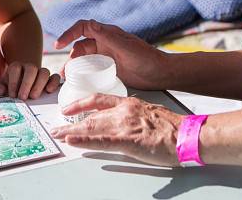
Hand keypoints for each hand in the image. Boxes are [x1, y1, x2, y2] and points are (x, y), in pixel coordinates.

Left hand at [0, 61, 60, 99]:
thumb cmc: (9, 87)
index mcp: (16, 67)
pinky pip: (55, 77)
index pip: (15, 68)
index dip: (14, 81)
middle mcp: (30, 68)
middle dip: (27, 83)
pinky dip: (54, 82)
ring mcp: (41, 73)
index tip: (12, 95)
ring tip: (34, 97)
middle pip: (31, 68)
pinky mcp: (51, 79)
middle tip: (23, 97)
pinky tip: (49, 91)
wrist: (21, 86)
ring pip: (44, 72)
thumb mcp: (1, 87)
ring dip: (39, 84)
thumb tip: (1, 91)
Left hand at [50, 94, 182, 166]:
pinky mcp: (127, 141)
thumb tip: (127, 125)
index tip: (69, 108)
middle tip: (55, 128)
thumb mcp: (150, 114)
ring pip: (91, 127)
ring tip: (56, 135)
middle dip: (70, 123)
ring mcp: (124, 126)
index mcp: (129, 104)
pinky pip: (100, 141)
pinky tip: (71, 141)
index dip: (81, 103)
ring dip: (70, 132)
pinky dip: (83, 141)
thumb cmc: (174, 128)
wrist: (187, 135)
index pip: (99, 100)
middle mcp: (123, 111)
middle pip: (91, 116)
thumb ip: (135, 117)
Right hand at [54, 20, 168, 89]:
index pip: (83, 28)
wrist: (160, 74)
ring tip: (67, 79)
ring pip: (84, 59)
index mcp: (107, 34)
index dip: (69, 33)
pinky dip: (83, 74)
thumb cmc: (146, 58)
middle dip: (70, 57)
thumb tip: (90, 24)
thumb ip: (108, 37)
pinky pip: (91, 70)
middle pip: (80, 46)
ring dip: (74, 67)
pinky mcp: (109, 69)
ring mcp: (106, 56)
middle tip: (64, 72)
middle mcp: (104, 43)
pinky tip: (79, 83)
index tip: (59, 44)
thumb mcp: (125, 47)